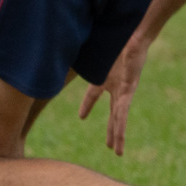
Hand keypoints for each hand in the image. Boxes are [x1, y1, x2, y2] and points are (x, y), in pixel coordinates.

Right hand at [78, 29, 152, 154]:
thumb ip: (76, 49)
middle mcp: (116, 86)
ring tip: (116, 152)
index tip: (81, 117)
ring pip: (118, 117)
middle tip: (110, 147)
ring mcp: (123, 89)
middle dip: (112, 131)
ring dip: (117, 135)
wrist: (132, 32)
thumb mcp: (92, 47)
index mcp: (105, 77)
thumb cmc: (114, 36)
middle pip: (112, 114)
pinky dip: (119, 125)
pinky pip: (122, 111)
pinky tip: (119, 138)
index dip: (87, 105)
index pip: (93, 95)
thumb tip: (53, 39)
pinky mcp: (128, 89)